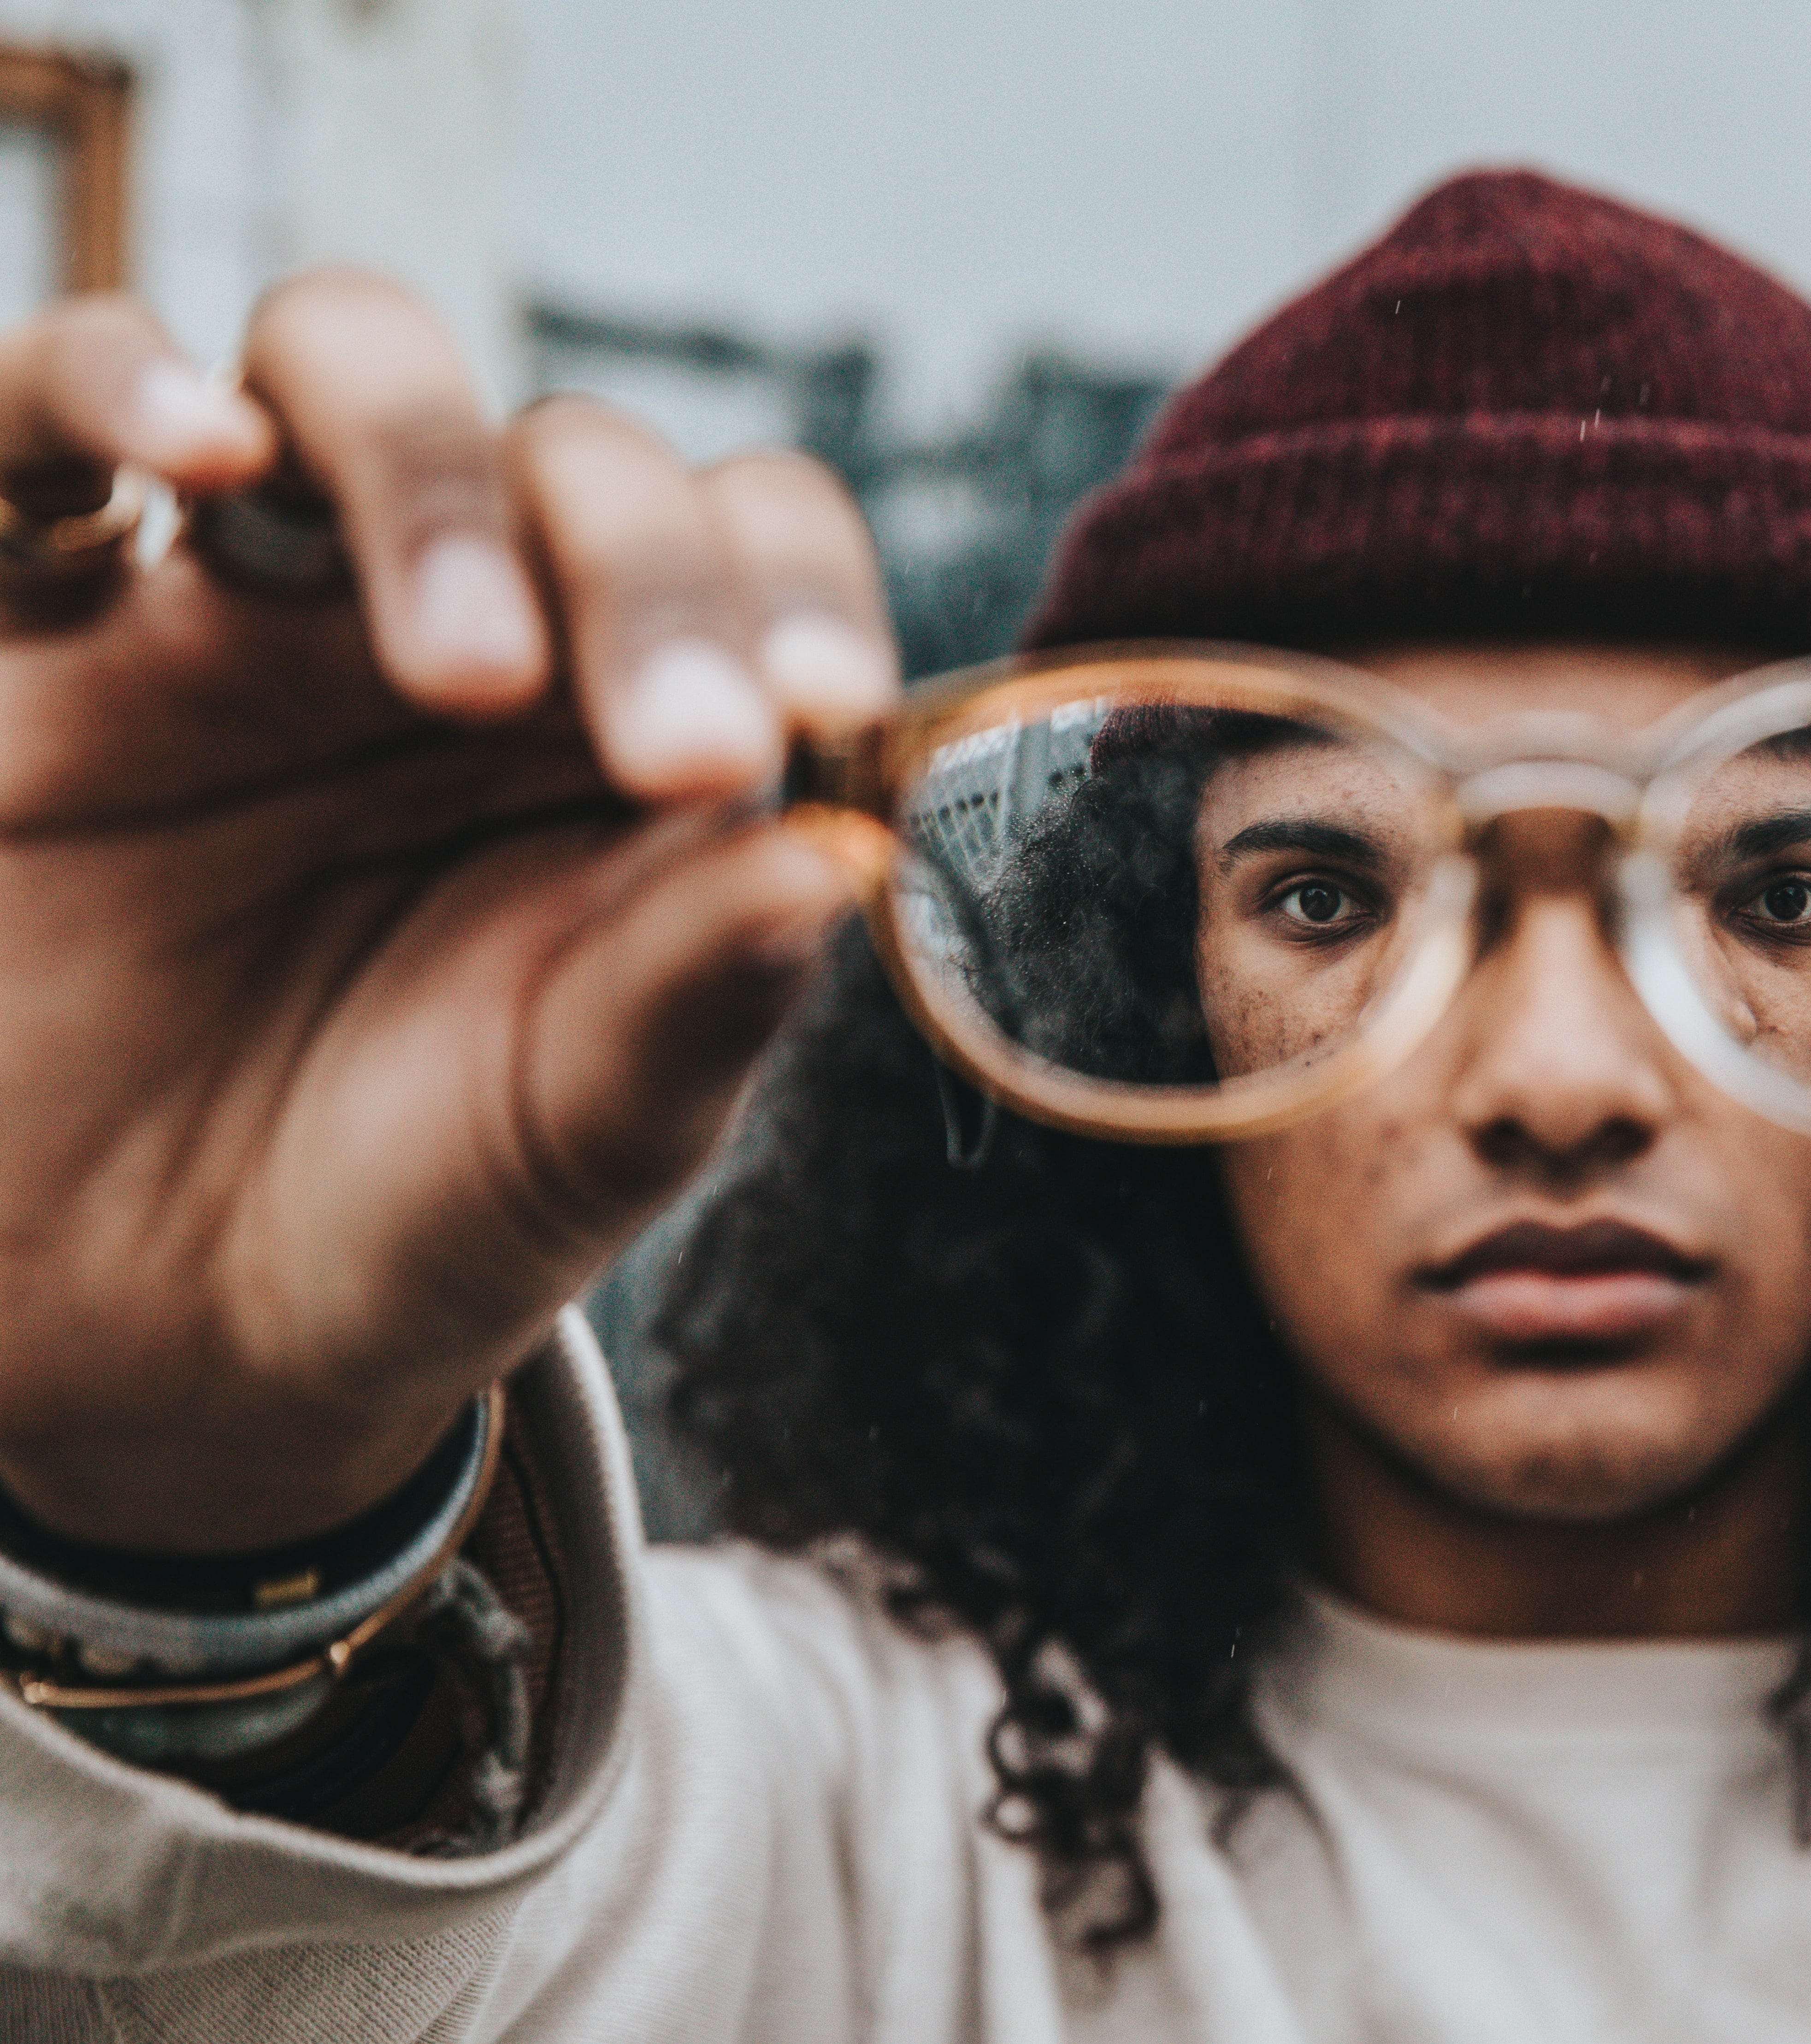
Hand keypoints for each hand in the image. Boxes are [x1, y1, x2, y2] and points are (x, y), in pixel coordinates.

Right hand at [0, 274, 895, 1548]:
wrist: (168, 1346)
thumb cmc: (413, 1214)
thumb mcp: (577, 1135)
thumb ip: (702, 995)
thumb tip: (854, 854)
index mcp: (629, 722)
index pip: (750, 543)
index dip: (797, 591)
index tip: (828, 710)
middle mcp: (465, 623)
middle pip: (577, 457)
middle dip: (644, 573)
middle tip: (672, 752)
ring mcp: (252, 607)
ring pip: (347, 365)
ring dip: (428, 475)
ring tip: (468, 669)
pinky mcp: (38, 631)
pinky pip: (35, 429)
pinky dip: (108, 382)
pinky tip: (194, 444)